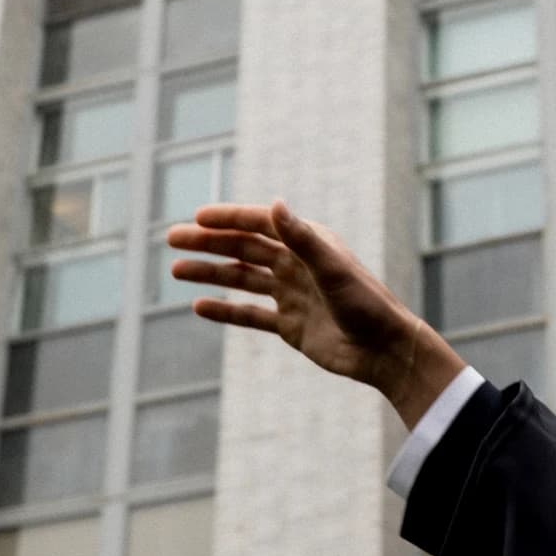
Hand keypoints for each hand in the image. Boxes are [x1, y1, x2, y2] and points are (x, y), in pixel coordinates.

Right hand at [164, 201, 463, 430]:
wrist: (384, 351)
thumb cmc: (366, 305)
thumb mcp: (332, 269)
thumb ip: (302, 239)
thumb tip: (275, 204)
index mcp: (308, 242)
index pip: (260, 223)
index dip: (228, 218)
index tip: (196, 217)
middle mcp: (296, 264)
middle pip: (243, 248)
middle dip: (208, 243)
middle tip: (172, 239)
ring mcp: (291, 294)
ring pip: (242, 279)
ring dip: (210, 273)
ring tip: (176, 269)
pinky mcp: (289, 325)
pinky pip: (250, 314)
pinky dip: (225, 309)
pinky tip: (199, 306)